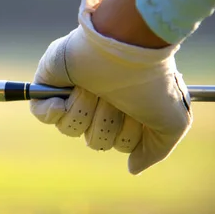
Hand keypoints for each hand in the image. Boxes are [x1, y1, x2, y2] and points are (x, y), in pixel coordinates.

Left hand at [30, 0, 192, 174]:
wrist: (124, 45)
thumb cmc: (150, 80)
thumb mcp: (172, 121)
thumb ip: (155, 150)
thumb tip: (132, 168)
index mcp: (125, 108)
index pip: (118, 143)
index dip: (128, 134)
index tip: (137, 110)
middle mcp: (99, 101)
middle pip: (94, 140)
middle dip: (107, 121)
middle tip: (114, 95)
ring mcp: (72, 91)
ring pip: (69, 129)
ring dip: (86, 109)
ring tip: (95, 85)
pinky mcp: (48, 82)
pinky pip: (42, 114)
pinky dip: (54, 108)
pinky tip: (70, 92)